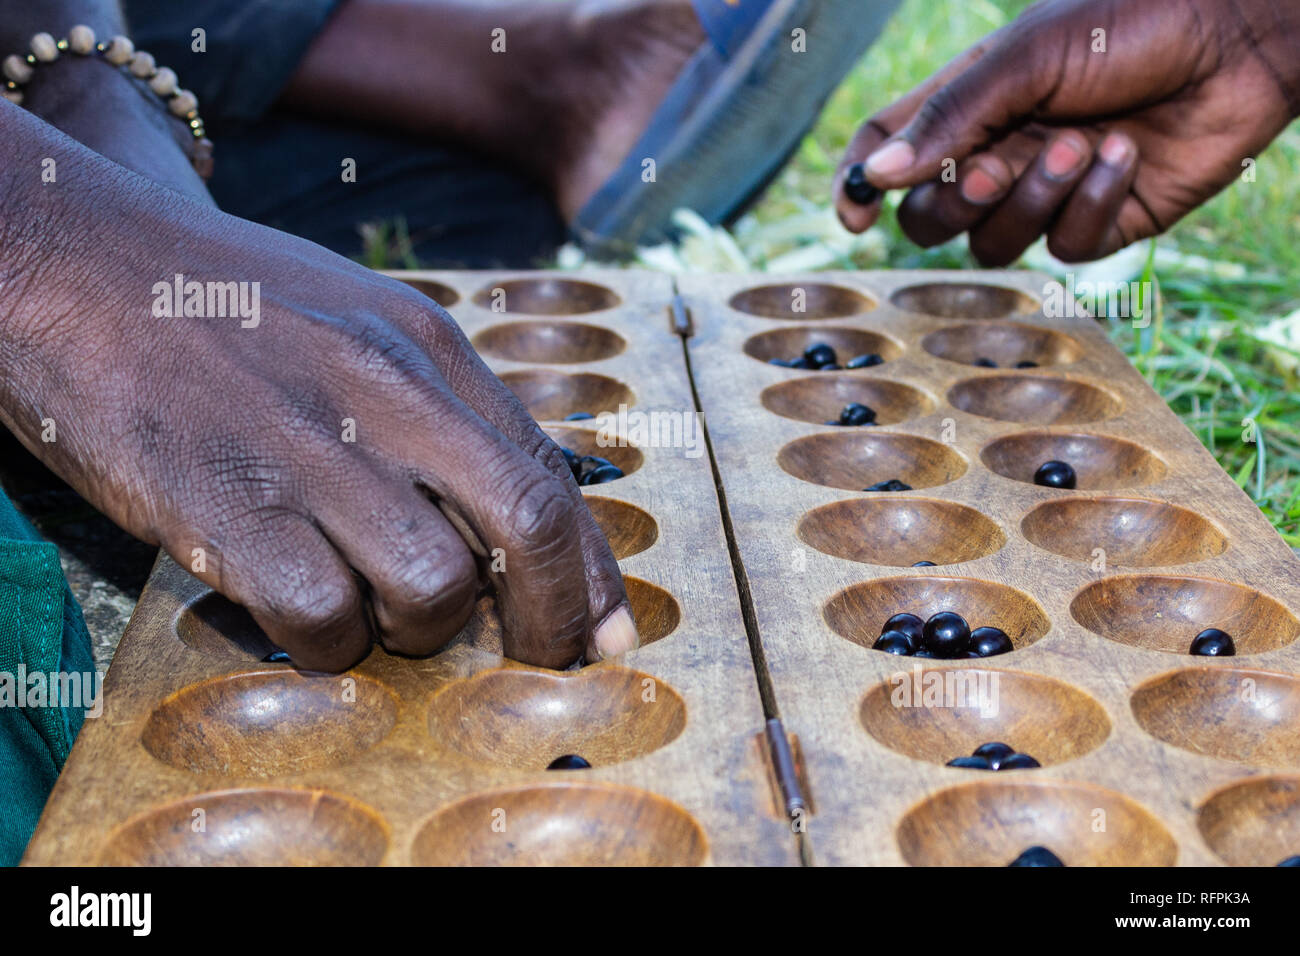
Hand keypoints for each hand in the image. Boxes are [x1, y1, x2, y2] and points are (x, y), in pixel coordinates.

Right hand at [0, 126, 636, 671]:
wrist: (72, 261)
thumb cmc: (221, 302)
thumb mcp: (358, 322)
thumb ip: (439, 405)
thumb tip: (515, 503)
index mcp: (425, 345)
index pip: (548, 470)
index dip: (593, 566)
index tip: (609, 626)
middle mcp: (385, 392)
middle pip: (526, 526)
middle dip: (556, 615)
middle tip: (547, 658)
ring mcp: (308, 450)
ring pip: (432, 588)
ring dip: (420, 627)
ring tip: (375, 604)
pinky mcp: (227, 505)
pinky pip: (325, 618)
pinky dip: (330, 641)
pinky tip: (301, 610)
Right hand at [834, 0, 1299, 264]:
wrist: (1239, 36)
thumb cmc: (1131, 22)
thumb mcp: (1027, 58)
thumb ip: (948, 118)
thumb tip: (872, 176)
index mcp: (967, 105)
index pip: (888, 151)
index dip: (858, 185)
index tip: (856, 214)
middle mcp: (997, 152)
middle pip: (929, 217)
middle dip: (955, 202)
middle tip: (996, 167)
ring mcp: (1045, 193)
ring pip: (992, 246)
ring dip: (1031, 201)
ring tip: (1085, 144)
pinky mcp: (1098, 221)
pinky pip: (1064, 246)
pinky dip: (1092, 204)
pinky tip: (1127, 156)